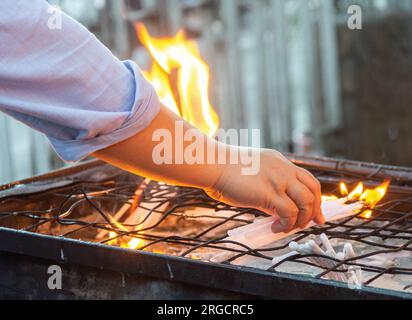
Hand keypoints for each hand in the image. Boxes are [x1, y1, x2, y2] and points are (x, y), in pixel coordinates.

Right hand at [205, 148, 324, 232]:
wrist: (214, 164)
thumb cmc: (225, 169)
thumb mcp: (253, 170)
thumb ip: (268, 184)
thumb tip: (274, 207)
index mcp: (281, 162)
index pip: (308, 179)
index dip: (316, 198)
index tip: (316, 213)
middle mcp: (284, 170)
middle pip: (313, 191)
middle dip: (314, 211)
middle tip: (309, 224)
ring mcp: (278, 181)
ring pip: (306, 203)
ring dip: (301, 220)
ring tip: (287, 227)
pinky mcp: (269, 194)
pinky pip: (289, 213)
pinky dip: (286, 225)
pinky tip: (275, 228)